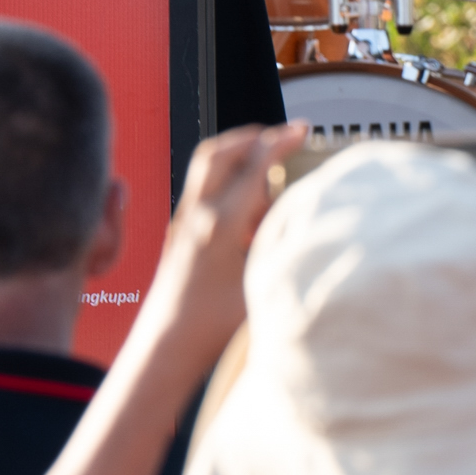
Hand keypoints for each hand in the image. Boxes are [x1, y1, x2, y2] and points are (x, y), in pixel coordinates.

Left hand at [138, 123, 306, 357]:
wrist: (165, 345)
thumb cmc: (207, 327)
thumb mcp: (262, 286)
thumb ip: (285, 251)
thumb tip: (310, 227)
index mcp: (219, 224)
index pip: (254, 165)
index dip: (281, 141)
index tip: (300, 129)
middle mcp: (196, 214)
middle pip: (220, 151)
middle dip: (253, 136)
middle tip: (280, 137)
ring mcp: (183, 220)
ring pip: (206, 166)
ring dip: (237, 155)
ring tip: (265, 170)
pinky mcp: (178, 231)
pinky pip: (202, 188)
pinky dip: (227, 180)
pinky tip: (247, 207)